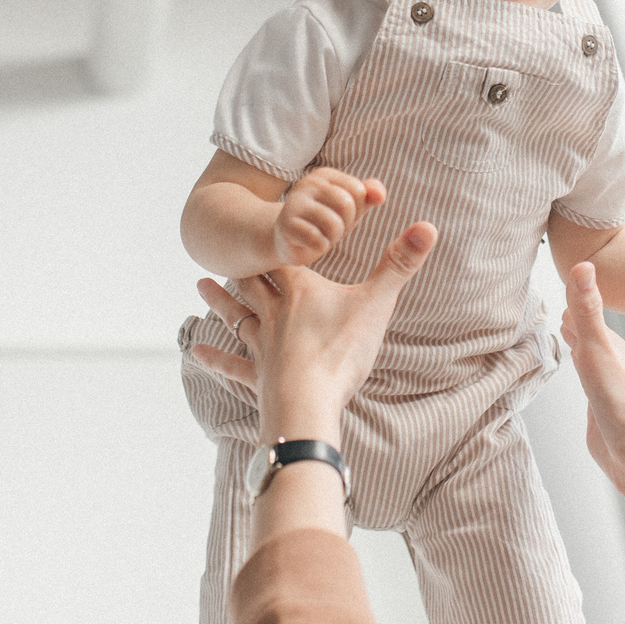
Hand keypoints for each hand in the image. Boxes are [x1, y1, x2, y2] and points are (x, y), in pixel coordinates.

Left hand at [191, 221, 437, 441]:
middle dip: (244, 265)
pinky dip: (213, 356)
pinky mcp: (257, 377)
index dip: (280, 239)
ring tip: (200, 285)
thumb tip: (429, 225)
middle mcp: (274, 313)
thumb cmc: (339, 353)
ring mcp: (262, 346)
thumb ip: (400, 265)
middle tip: (226, 249)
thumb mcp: (376, 305)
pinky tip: (195, 350)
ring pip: (237, 316)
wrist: (307, 404)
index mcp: (299, 291)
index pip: (287, 256)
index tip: (270, 219)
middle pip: (254, 282)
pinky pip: (231, 365)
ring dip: (220, 300)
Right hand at [271, 167, 385, 266]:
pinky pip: (318, 240)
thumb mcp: (351, 207)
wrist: (288, 240)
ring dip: (333, 236)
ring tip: (321, 234)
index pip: (358, 190)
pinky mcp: (286, 225)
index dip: (357, 208)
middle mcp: (307, 183)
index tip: (340, 214)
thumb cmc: (323, 221)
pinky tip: (309, 242)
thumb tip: (381, 196)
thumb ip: (369, 196)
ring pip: (333, 224)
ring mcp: (294, 203)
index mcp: (325, 175)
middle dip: (345, 223)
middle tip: (330, 227)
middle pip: (346, 204)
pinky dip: (320, 246)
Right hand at [558, 262, 624, 502]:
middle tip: (560, 293)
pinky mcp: (601, 414)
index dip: (573, 290)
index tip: (565, 264)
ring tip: (564, 328)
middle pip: (587, 330)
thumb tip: (584, 264)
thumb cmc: (624, 404)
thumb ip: (588, 310)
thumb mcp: (598, 351)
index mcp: (610, 344)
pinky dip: (578, 371)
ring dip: (576, 341)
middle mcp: (611, 362)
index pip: (583, 309)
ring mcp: (606, 388)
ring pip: (588, 355)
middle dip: (574, 313)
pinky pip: (586, 384)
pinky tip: (579, 375)